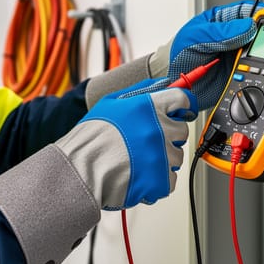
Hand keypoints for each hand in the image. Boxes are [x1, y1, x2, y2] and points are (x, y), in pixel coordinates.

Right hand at [56, 84, 197, 209]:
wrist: (80, 169)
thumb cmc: (89, 138)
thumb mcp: (110, 102)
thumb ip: (139, 91)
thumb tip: (162, 83)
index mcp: (149, 107)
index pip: (183, 99)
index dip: (184, 105)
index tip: (183, 111)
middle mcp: (160, 129)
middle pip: (181, 130)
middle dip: (169, 135)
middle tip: (148, 141)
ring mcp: (162, 155)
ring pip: (177, 156)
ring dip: (163, 158)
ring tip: (139, 160)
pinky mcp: (161, 179)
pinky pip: (171, 179)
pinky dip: (158, 180)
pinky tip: (140, 175)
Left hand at [150, 0, 263, 110]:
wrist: (171, 81)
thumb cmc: (178, 53)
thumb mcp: (197, 37)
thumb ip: (221, 32)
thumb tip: (248, 27)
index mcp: (222, 21)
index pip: (246, 11)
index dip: (260, 13)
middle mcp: (233, 37)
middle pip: (258, 32)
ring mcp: (236, 55)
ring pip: (259, 52)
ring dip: (263, 55)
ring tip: (260, 57)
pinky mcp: (238, 72)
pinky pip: (254, 71)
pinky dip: (259, 71)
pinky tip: (258, 71)